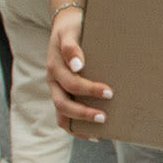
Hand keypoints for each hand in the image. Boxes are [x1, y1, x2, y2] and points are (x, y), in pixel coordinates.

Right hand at [47, 7, 112, 137]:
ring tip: (100, 131)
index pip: (71, 83)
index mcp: (55, 66)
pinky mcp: (62, 95)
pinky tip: (96, 135)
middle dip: (84, 113)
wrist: (65, 26)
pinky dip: (78, 129)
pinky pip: (65, 118)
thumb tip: (78, 65)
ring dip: (80, 125)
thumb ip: (71, 47)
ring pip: (62, 115)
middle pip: (64, 104)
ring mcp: (57, 90)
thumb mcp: (70, 32)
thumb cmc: (73, 28)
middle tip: (105, 116)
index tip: (109, 92)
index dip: (89, 89)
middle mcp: (54, 81)